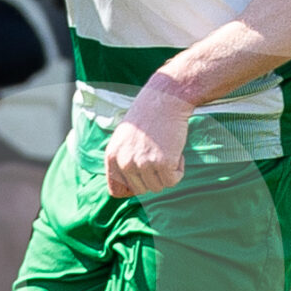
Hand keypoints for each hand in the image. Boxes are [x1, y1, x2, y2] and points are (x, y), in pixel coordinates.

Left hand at [104, 76, 192, 197]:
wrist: (165, 99)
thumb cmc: (147, 118)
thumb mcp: (123, 139)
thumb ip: (122, 162)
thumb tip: (127, 191)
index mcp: (112, 157)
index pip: (116, 191)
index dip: (131, 190)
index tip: (142, 180)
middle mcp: (124, 162)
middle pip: (141, 191)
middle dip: (152, 178)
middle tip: (159, 157)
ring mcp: (143, 164)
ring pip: (158, 187)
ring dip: (166, 174)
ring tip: (167, 152)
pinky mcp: (163, 163)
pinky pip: (173, 181)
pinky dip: (178, 171)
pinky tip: (176, 153)